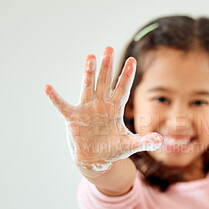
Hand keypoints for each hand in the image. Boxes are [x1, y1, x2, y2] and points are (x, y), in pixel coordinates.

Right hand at [44, 47, 161, 174]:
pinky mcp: (73, 118)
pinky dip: (55, 98)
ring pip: (88, 87)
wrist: (96, 159)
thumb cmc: (113, 150)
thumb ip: (146, 141)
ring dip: (88, 73)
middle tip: (108, 48)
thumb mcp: (131, 145)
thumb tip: (160, 140)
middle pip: (105, 82)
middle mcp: (100, 105)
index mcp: (114, 109)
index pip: (122, 89)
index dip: (126, 75)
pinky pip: (63, 106)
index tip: (132, 60)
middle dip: (107, 66)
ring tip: (90, 57)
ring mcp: (86, 110)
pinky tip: (48, 88)